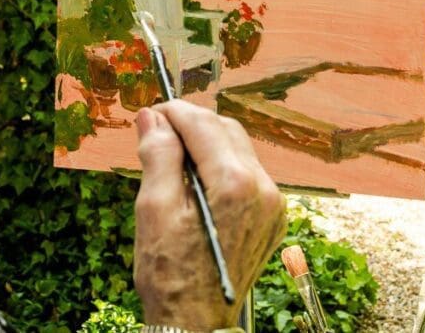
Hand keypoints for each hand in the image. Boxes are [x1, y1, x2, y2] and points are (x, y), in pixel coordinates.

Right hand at [133, 99, 286, 330]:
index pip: (203, 124)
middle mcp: (264, 189)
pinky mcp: (273, 217)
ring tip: (173, 159)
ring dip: (206, 144)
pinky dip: (221, 166)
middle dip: (191, 125)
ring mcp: (274, 205)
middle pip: (226, 130)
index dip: (173, 112)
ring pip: (239, 149)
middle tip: (158, 133)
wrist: (195, 323)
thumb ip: (158, 155)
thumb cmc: (171, 275)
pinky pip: (248, 174)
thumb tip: (152, 117)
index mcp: (235, 185)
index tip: (150, 113)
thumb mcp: (154, 210)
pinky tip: (196, 182)